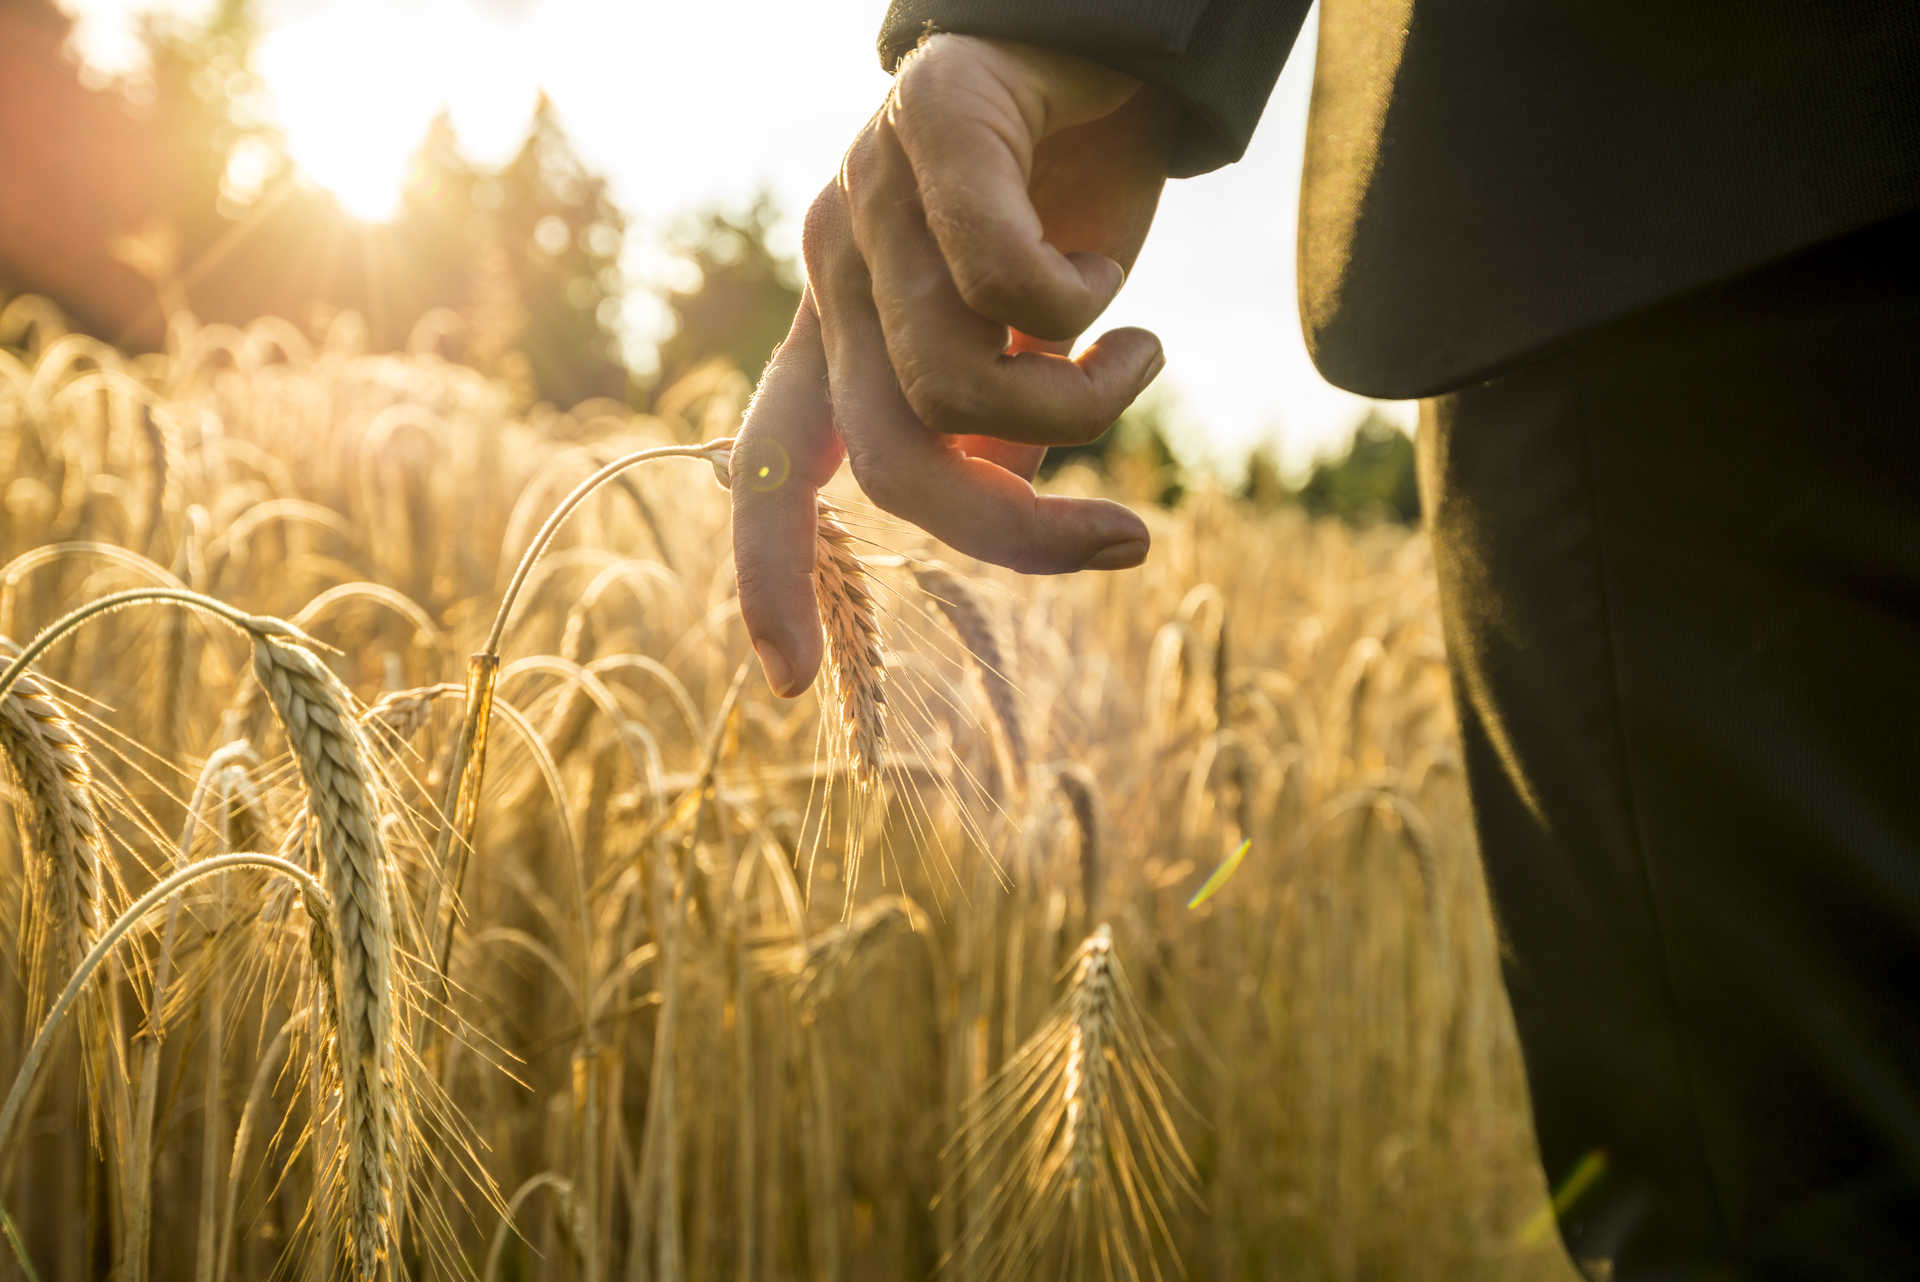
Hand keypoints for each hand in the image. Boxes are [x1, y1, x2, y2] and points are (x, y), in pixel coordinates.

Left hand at [732, 34, 1171, 695]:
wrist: (1106, 39)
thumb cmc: (1071, 194)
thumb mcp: (1035, 336)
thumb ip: (1000, 420)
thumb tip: (1003, 495)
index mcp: (844, 324)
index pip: (777, 459)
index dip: (768, 569)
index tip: (789, 680)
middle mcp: (835, 265)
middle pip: (899, 457)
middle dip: (1018, 535)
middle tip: (1127, 543)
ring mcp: (870, 189)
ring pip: (959, 380)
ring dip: (1085, 398)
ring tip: (1132, 343)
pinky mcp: (926, 118)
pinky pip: (1006, 278)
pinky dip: (1086, 302)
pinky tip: (1112, 265)